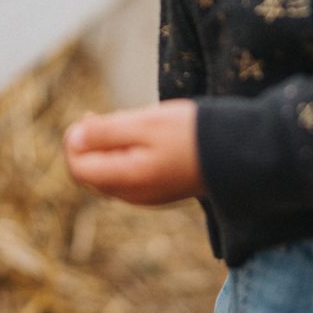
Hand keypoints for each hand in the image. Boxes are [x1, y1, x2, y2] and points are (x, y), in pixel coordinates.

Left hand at [64, 101, 202, 205]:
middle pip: (92, 173)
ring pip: (111, 173)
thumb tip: (73, 138)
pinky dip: (127, 155)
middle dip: (92, 144)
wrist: (239, 152)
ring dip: (110, 148)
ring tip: (131, 123)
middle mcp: (134, 195)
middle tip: (108, 116)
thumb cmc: (191, 133)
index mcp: (126, 179)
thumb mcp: (145, 123)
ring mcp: (148, 196)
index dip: (75, 141)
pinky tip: (145, 137)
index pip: (78, 168)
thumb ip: (105, 132)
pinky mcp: (161, 191)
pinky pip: (130, 175)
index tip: (91, 116)